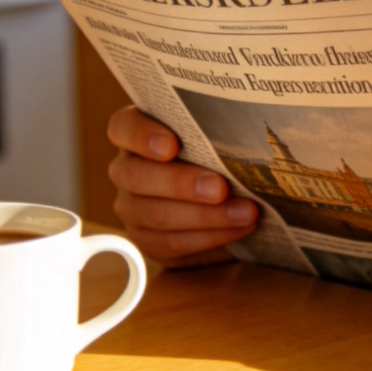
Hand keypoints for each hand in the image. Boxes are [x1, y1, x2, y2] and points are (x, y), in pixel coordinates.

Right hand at [107, 105, 257, 266]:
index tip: (172, 145)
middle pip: (139, 176)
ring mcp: (131, 207)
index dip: (143, 136)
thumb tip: (247, 127)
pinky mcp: (146, 239)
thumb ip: (216, 129)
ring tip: (245, 212)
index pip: (124, 127)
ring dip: (206, 216)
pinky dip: (210, 237)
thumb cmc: (215, 153)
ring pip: (157, 215)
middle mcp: (125, 169)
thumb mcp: (213, 135)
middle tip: (220, 188)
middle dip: (182, 183)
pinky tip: (239, 228)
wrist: (219, 197)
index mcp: (134, 133)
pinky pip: (171, 243)